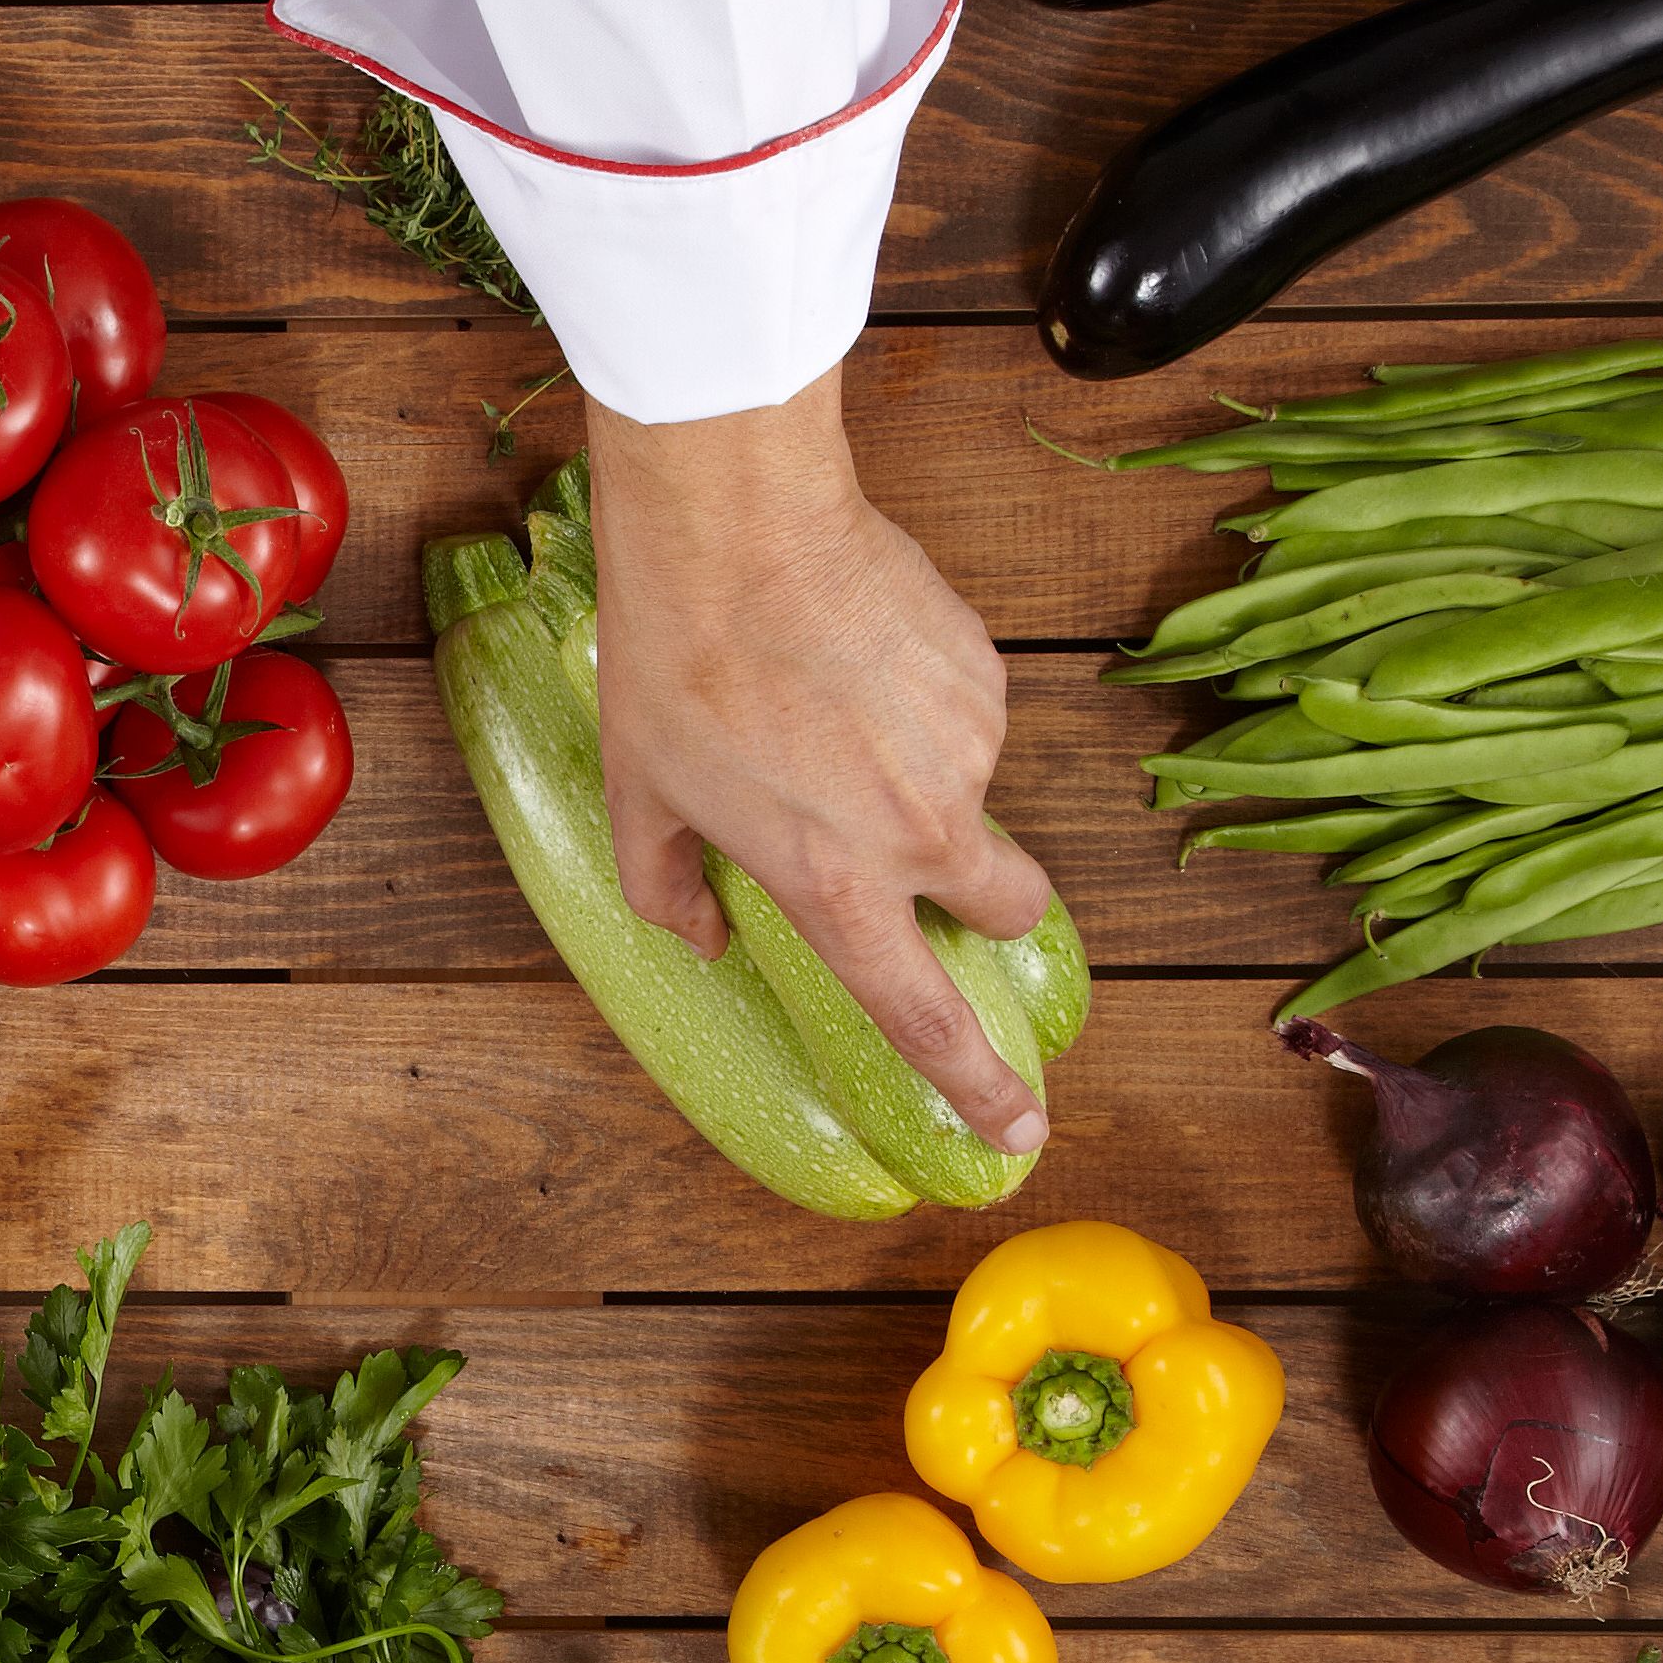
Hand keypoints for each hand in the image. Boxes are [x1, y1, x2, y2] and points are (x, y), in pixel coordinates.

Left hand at [587, 369, 1056, 1153]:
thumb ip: (669, 892)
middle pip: (1011, 907)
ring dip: (925, 779)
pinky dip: (924, 709)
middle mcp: (923, 832)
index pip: (928, 1018)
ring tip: (831, 713)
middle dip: (990, 905)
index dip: (980, 1086)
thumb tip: (700, 938)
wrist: (737, 533)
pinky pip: (969, 717)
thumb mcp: (640, 802)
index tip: (1022, 1129)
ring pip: (977, 795)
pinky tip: (856, 664)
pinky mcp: (987, 675)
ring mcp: (969, 750)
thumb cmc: (675, 672)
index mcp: (839, 889)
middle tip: (930, 866)